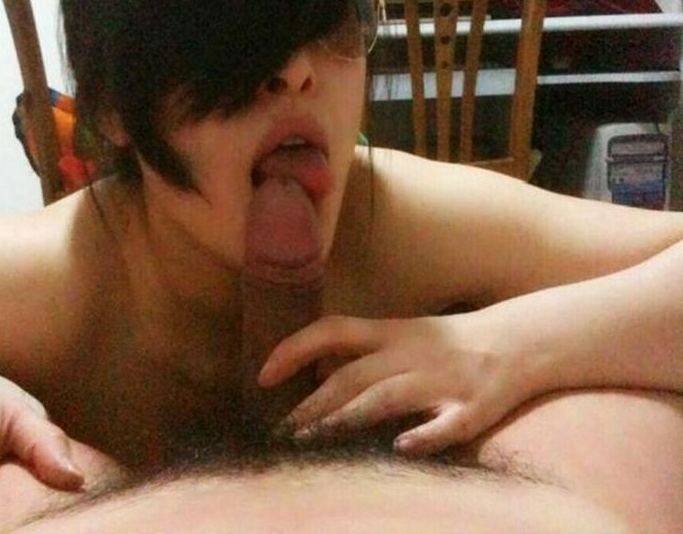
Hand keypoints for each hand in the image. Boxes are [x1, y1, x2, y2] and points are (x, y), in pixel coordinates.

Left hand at [258, 312, 530, 454]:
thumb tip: (314, 375)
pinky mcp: (473, 407)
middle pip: (352, 375)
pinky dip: (424, 436)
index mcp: (391, 332)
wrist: (519, 339)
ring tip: (315, 443)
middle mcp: (411, 352)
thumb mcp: (402, 334)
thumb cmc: (449, 342)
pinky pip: (447, 424)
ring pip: (387, 398)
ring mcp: (442, 379)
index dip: (294, 348)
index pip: (332, 331)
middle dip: (312, 405)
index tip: (261, 376)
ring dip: (348, 420)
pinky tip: (400, 450)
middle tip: (281, 435)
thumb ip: (360, 352)